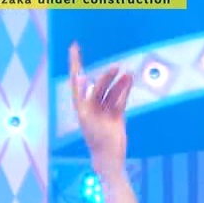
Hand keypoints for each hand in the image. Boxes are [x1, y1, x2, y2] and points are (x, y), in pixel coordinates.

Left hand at [69, 43, 132, 175]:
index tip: (74, 46)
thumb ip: (85, 96)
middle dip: (107, 76)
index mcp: (81, 104)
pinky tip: (129, 81)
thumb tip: (81, 76)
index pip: (76, 79)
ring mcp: (104, 109)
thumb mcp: (86, 116)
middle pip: (98, 85)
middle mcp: (91, 105)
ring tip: (127, 74)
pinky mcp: (116, 114)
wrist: (109, 155)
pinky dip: (124, 90)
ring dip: (118, 83)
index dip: (74, 62)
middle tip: (116, 67)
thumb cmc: (95, 138)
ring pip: (111, 91)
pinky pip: (120, 98)